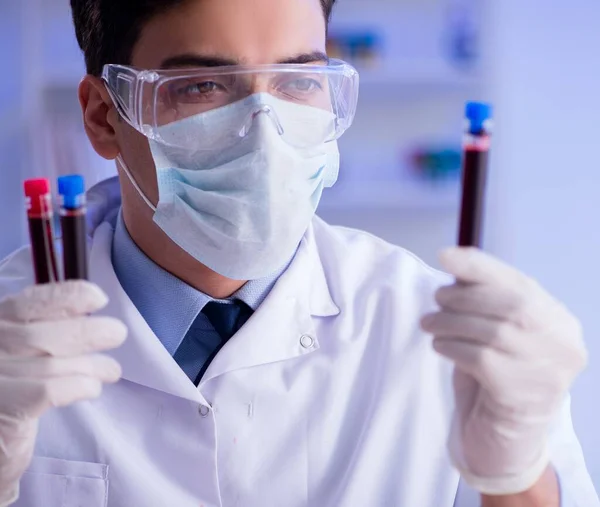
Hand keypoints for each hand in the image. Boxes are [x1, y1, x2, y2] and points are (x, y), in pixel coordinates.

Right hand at [0, 282, 126, 505]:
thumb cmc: (10, 394)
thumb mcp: (24, 356)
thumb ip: (48, 335)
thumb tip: (95, 320)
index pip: (24, 305)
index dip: (64, 297)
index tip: (98, 298)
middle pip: (40, 335)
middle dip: (86, 332)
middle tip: (117, 333)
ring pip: (50, 365)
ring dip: (89, 365)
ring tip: (110, 369)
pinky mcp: (2, 411)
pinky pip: (48, 391)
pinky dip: (78, 385)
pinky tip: (92, 388)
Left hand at [421, 247, 587, 494]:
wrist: (503, 437)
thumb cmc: (497, 375)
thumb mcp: (495, 332)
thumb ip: (483, 299)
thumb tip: (451, 260)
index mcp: (558, 321)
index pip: (520, 283)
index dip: (481, 267)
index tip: (445, 255)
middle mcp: (562, 345)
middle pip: (510, 304)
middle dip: (463, 296)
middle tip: (435, 300)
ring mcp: (547, 372)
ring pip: (493, 330)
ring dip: (450, 322)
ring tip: (430, 324)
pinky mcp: (521, 395)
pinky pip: (479, 358)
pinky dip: (451, 347)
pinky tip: (440, 347)